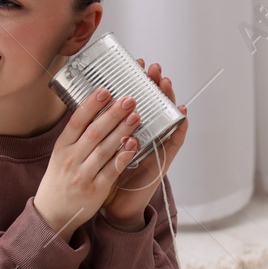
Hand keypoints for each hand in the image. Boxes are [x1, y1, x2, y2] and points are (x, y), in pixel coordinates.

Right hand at [33, 80, 143, 233]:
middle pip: (94, 132)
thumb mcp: (60, 156)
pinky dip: (123, 157)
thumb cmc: (60, 180)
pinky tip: (134, 145)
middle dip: (113, 114)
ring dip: (122, 132)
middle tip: (129, 99)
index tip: (105, 91)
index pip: (77, 122)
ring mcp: (83, 175)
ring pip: (104, 149)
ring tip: (136, 117)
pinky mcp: (95, 190)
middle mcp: (70, 159)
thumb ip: (75, 137)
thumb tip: (92, 109)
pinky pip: (112, 171)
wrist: (52, 214)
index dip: (91, 105)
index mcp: (62, 147)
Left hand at [100, 58, 188, 227]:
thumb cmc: (104, 175)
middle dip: (153, 83)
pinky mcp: (162, 161)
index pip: (136, 99)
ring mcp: (155, 145)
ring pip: (165, 117)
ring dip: (168, 99)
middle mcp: (144, 134)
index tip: (133, 63)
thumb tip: (86, 103)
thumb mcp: (98, 147)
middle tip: (151, 67)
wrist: (112, 205)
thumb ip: (97, 129)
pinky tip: (181, 115)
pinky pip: (174, 143)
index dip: (136, 81)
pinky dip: (179, 129)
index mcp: (128, 129)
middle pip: (152, 103)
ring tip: (165, 82)